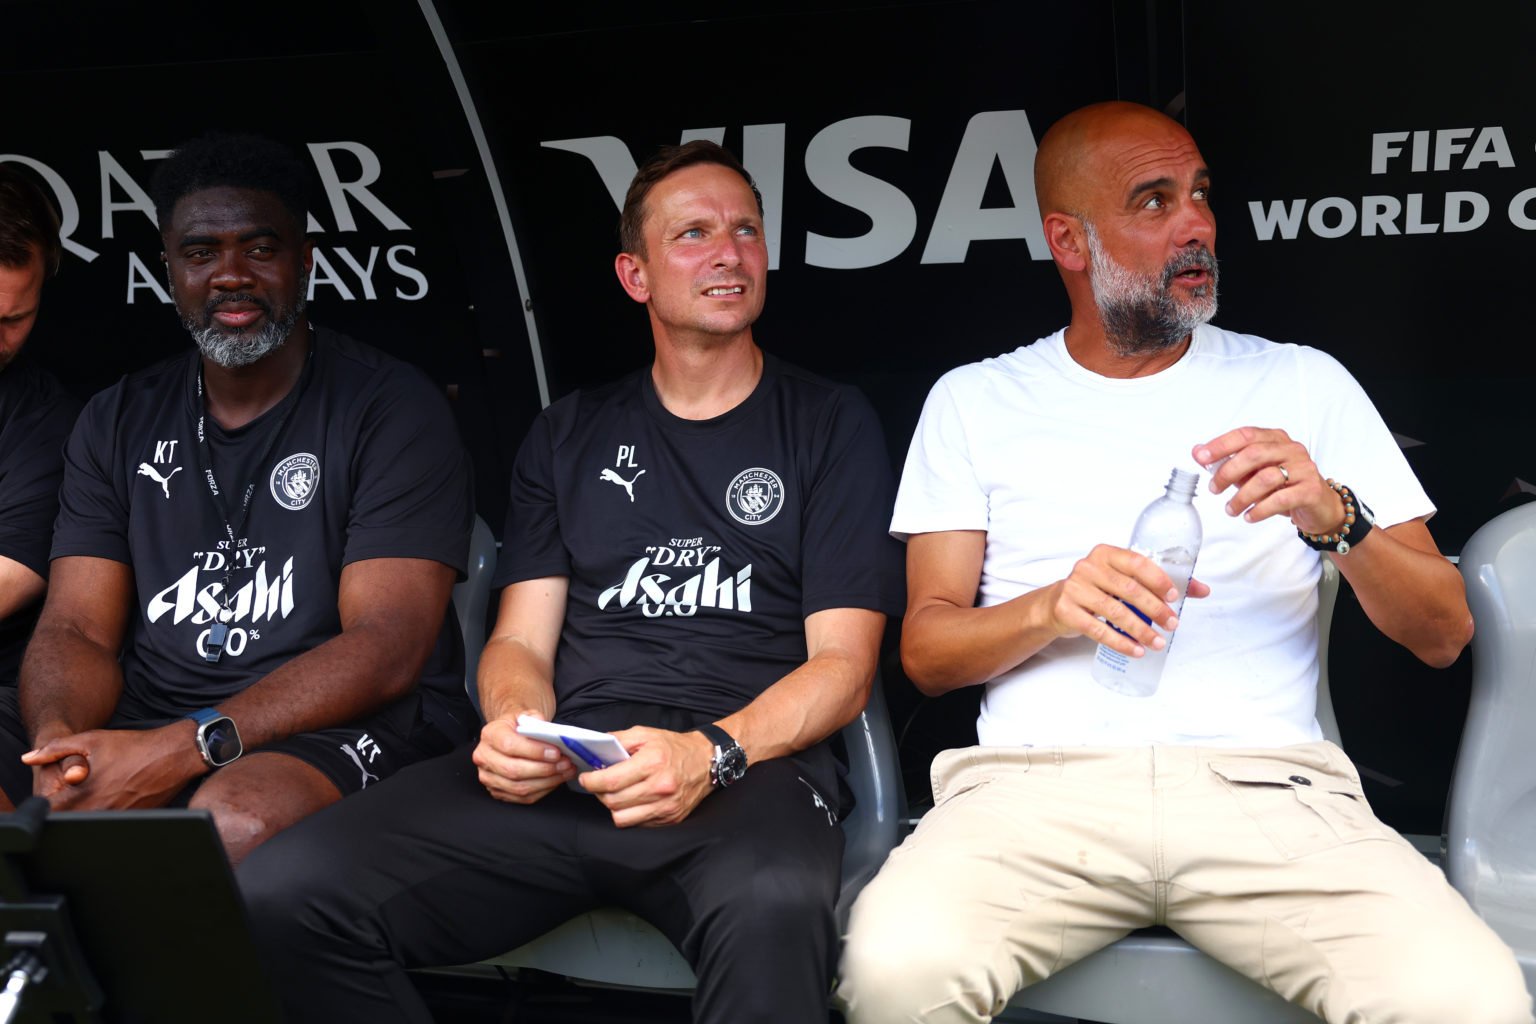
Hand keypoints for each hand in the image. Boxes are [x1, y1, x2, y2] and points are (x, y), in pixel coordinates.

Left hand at [22, 723, 202, 809]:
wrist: (174, 756)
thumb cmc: (134, 746)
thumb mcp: (91, 739)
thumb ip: (55, 749)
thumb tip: (30, 758)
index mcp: (81, 795)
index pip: (49, 811)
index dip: (52, 798)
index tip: (64, 786)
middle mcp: (97, 813)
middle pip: (68, 820)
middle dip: (70, 806)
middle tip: (86, 786)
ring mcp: (114, 820)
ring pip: (88, 823)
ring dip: (89, 810)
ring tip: (105, 788)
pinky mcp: (130, 822)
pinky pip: (109, 823)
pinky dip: (108, 812)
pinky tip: (120, 793)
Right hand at [471, 714, 574, 803]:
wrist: (509, 734)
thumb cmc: (518, 726)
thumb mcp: (526, 714)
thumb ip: (536, 719)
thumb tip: (547, 730)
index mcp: (490, 735)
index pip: (510, 746)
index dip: (535, 751)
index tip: (556, 752)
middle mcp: (484, 757)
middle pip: (514, 770)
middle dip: (544, 769)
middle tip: (564, 763)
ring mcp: (488, 777)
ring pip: (519, 787)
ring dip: (547, 782)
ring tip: (565, 772)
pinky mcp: (497, 792)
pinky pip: (522, 798)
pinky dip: (543, 790)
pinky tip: (556, 780)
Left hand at [578, 726, 713, 827]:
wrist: (706, 761)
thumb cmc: (674, 747)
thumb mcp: (645, 734)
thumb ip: (617, 740)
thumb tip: (594, 750)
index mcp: (652, 763)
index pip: (610, 781)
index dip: (591, 782)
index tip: (586, 778)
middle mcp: (660, 788)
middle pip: (613, 801)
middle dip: (600, 793)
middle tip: (599, 784)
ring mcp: (666, 807)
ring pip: (622, 818)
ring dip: (613, 806)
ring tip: (616, 794)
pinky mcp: (670, 818)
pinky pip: (638, 823)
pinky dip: (630, 813)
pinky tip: (634, 800)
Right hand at [1041, 544, 1210, 659]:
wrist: (1056, 604)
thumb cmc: (1097, 589)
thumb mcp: (1122, 579)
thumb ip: (1159, 583)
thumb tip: (1202, 590)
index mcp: (1106, 553)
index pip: (1137, 563)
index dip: (1158, 580)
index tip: (1174, 597)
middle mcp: (1088, 567)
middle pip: (1129, 589)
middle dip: (1155, 609)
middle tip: (1172, 624)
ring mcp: (1075, 588)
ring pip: (1115, 611)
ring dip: (1140, 630)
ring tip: (1157, 642)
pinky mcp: (1066, 611)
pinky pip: (1097, 630)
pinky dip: (1120, 642)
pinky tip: (1136, 650)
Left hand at [1194, 428, 1344, 535]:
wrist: (1319, 506)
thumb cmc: (1284, 485)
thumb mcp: (1254, 471)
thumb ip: (1229, 460)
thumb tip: (1198, 452)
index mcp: (1276, 439)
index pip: (1246, 435)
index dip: (1221, 445)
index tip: (1201, 458)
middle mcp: (1291, 449)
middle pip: (1254, 454)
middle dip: (1227, 472)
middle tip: (1214, 489)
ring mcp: (1304, 468)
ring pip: (1266, 478)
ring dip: (1242, 496)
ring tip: (1231, 509)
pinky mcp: (1310, 490)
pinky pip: (1281, 499)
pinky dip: (1260, 509)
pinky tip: (1249, 516)